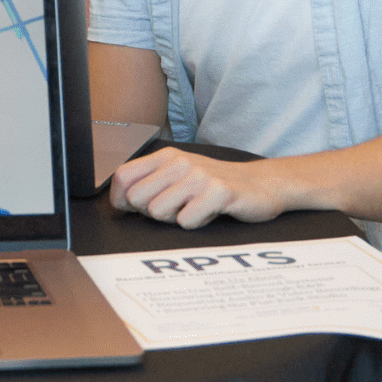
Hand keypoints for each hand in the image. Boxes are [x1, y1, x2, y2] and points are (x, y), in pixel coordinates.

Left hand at [109, 147, 290, 228]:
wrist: (260, 184)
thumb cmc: (214, 184)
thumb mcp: (178, 176)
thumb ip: (149, 183)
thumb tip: (120, 201)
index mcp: (166, 157)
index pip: (122, 176)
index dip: (120, 199)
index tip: (134, 209)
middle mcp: (180, 162)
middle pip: (136, 199)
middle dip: (151, 212)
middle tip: (176, 208)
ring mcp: (199, 176)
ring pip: (158, 211)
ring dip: (175, 219)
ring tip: (194, 209)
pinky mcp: (218, 192)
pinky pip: (186, 221)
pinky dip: (196, 223)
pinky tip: (210, 212)